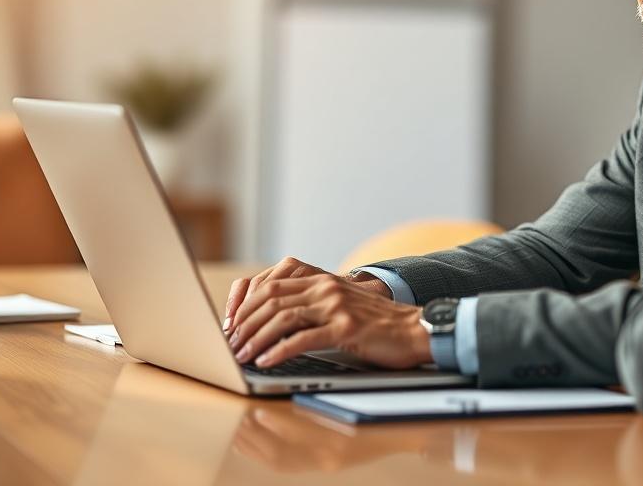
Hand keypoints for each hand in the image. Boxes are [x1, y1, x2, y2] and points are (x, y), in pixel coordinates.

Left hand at [227, 273, 431, 368]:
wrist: (414, 330)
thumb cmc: (375, 326)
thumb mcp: (339, 307)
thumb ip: (311, 307)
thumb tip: (271, 325)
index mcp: (320, 280)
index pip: (269, 287)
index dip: (244, 307)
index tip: (229, 327)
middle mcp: (325, 288)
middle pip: (270, 300)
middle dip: (243, 324)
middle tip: (229, 346)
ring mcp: (336, 306)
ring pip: (282, 318)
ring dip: (255, 339)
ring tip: (241, 357)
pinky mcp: (346, 328)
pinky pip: (303, 338)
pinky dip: (278, 351)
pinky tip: (266, 362)